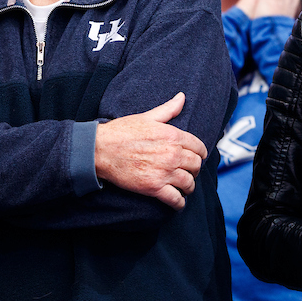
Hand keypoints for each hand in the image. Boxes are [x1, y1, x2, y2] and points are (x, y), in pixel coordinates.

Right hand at [94, 92, 207, 209]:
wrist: (100, 150)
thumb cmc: (122, 132)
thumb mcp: (147, 117)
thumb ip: (168, 109)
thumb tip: (182, 97)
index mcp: (173, 136)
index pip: (199, 148)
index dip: (200, 154)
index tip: (198, 157)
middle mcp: (173, 154)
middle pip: (196, 166)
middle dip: (194, 170)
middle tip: (189, 172)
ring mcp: (165, 172)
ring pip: (189, 183)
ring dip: (189, 187)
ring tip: (185, 188)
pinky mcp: (154, 188)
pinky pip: (175, 199)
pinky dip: (179, 203)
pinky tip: (178, 202)